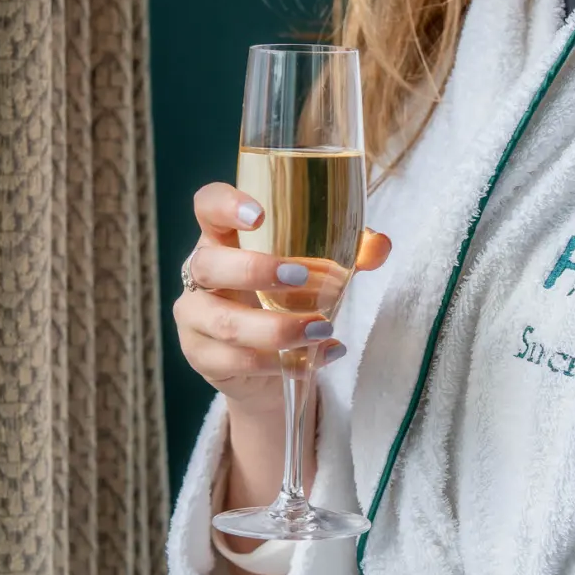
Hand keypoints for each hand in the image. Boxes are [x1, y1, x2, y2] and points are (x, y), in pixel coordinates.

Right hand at [172, 182, 391, 416]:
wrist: (266, 369)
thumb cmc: (286, 303)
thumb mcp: (316, 274)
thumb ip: (348, 254)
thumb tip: (379, 245)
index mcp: (222, 239)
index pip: (207, 206)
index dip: (225, 205)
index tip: (260, 215)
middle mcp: (200, 274)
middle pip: (209, 264)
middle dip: (256, 270)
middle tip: (302, 277)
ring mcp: (194, 317)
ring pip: (226, 322)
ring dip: (278, 328)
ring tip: (322, 328)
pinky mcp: (202, 357)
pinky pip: (237, 361)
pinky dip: (281, 364)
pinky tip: (313, 361)